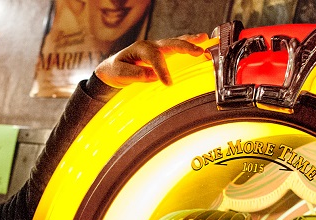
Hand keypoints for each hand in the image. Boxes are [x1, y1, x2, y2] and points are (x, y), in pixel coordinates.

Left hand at [95, 34, 209, 87]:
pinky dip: (188, 45)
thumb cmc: (115, 70)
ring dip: (190, 42)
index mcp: (140, 48)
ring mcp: (157, 48)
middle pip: (170, 44)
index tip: (168, 83)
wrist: (112, 68)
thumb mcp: (120, 73)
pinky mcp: (161, 54)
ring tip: (204, 40)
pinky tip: (200, 44)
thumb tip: (153, 76)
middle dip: (185, 47)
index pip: (155, 57)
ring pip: (175, 43)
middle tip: (199, 52)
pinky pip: (176, 48)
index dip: (162, 69)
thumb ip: (135, 74)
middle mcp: (150, 45)